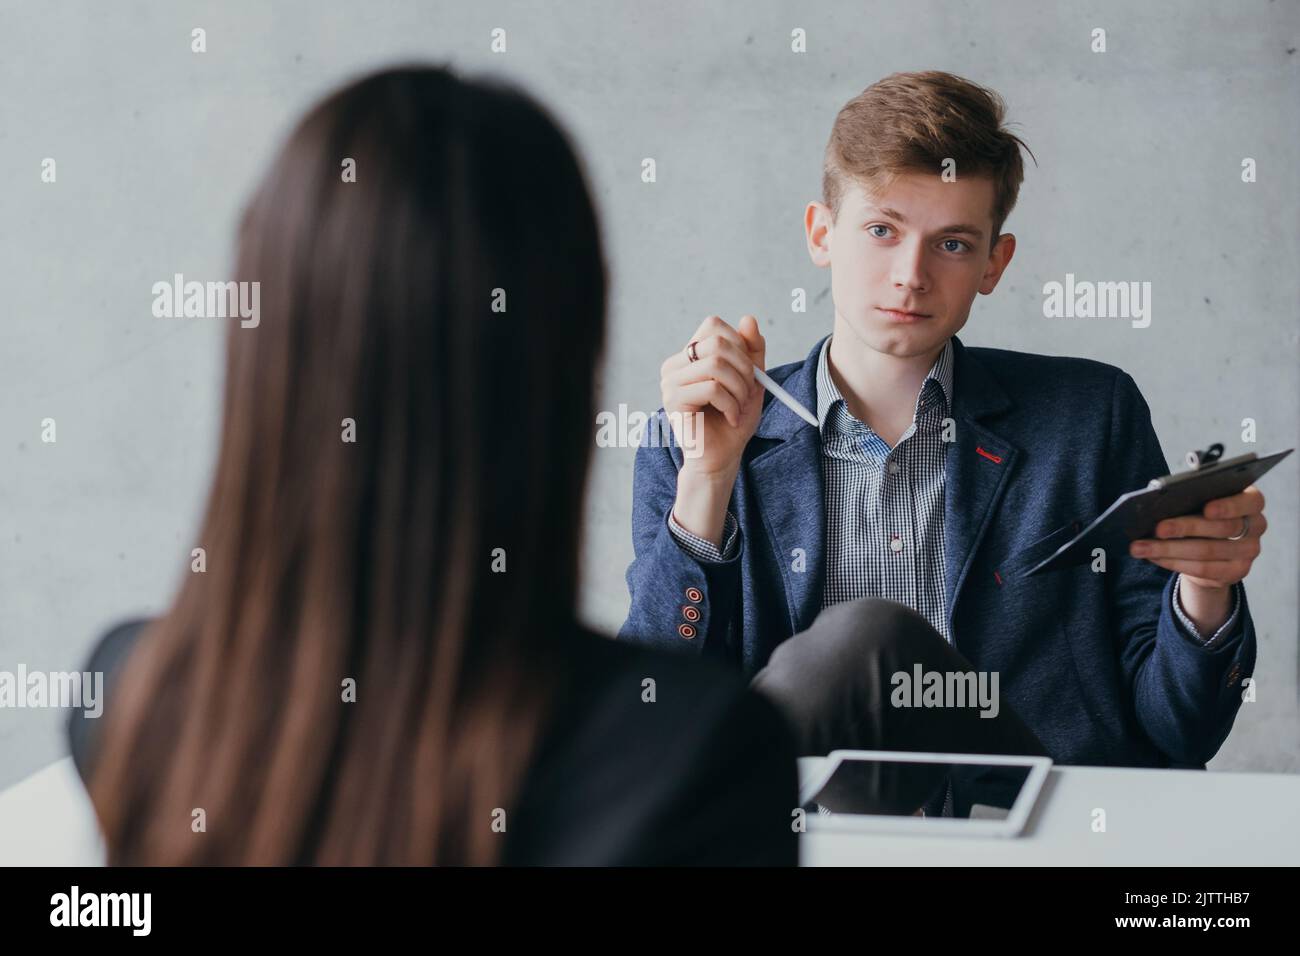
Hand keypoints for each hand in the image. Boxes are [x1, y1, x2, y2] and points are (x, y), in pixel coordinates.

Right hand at [659, 314, 765, 479]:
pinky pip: (711, 388)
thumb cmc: (734, 419)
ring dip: (739, 388)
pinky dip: (731, 404)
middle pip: (717, 343)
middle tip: (748, 393)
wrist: (722, 457)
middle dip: (744, 369)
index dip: (739, 344)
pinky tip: (732, 418)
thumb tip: (749, 319)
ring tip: (740, 407)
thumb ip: (752, 350)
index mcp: (689, 355)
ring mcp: (670, 381)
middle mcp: (675, 364)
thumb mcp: (752, 380)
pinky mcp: (673, 400)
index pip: (713, 325)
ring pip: (716, 364)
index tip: (748, 371)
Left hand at [1129, 485, 1266, 630]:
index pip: (1250, 501)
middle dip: (1185, 528)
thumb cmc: (1202, 515)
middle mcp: (1256, 526)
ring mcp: (1249, 551)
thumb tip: (1158, 504)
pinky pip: (1202, 569)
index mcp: (1251, 502)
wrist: (1211, 550)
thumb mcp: (1200, 503)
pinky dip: (1172, 562)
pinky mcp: (1237, 572)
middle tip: (1157, 528)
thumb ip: (1191, 499)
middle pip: (1222, 528)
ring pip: (1207, 551)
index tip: (1206, 509)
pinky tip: (1152, 556)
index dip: (1229, 506)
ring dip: (1169, 549)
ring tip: (1140, 546)